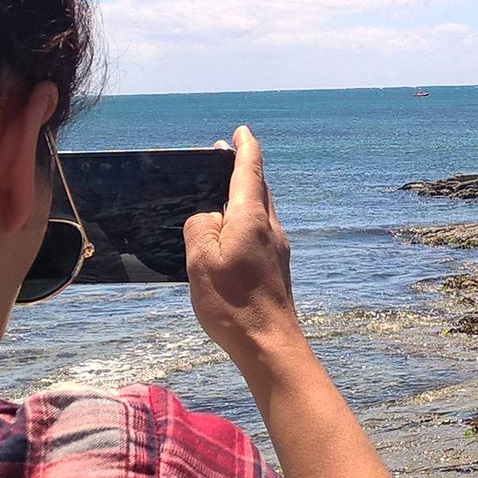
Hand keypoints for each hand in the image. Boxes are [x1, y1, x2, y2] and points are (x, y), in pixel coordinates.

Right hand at [184, 126, 305, 376]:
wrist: (270, 346)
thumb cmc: (234, 305)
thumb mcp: (201, 261)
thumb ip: (200, 227)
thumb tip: (208, 217)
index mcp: (251, 217)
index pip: (250, 170)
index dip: (244, 147)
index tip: (240, 132)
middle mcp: (270, 227)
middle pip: (258, 187)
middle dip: (241, 168)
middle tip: (222, 156)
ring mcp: (276, 248)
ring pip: (260, 210)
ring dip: (244, 195)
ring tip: (220, 193)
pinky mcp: (276, 268)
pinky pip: (259, 231)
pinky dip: (245, 219)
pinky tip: (229, 234)